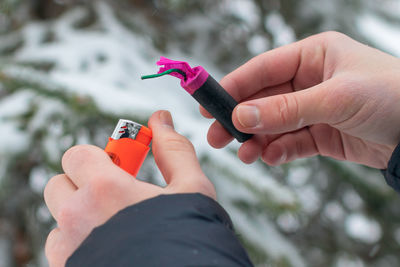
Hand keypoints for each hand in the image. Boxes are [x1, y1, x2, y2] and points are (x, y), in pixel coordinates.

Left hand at [44, 110, 215, 266]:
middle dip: (82, 184)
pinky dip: (78, 243)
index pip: (76, 155)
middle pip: (59, 184)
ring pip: (60, 219)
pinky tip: (109, 246)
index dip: (96, 157)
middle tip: (114, 195)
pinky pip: (61, 248)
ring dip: (80, 216)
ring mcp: (69, 247)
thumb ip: (173, 149)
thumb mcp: (191, 187)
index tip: (117, 168)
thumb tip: (161, 119)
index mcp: (104, 187)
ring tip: (113, 225)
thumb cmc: (188, 237)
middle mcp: (77, 216)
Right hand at [201, 31, 399, 168]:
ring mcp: (315, 108)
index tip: (210, 105)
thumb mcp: (335, 98)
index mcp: (313, 56)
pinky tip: (272, 157)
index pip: (263, 69)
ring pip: (275, 124)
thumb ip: (286, 109)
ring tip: (246, 154)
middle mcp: (310, 80)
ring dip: (258, 139)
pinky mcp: (322, 134)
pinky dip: (280, 151)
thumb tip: (242, 117)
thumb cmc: (392, 96)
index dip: (234, 87)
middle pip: (264, 99)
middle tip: (218, 137)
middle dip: (241, 119)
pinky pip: (292, 142)